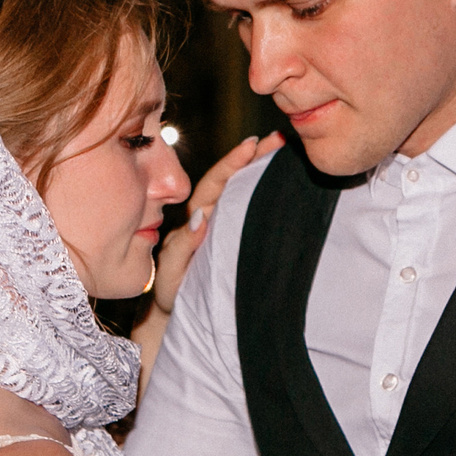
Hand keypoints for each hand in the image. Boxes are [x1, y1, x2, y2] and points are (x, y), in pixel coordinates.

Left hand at [151, 133, 282, 317]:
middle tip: (279, 138)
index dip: (232, 164)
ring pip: (244, 193)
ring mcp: (226, 228)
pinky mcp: (239, 241)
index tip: (252, 144)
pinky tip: (285, 181)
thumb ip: (181, 248)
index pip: (214, 185)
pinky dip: (267, 194)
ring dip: (263, 170)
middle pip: (233, 181)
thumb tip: (201, 218)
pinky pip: (253, 212)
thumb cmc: (173, 295)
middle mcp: (211, 219)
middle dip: (255, 157)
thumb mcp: (171, 275)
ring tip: (285, 150)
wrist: (179, 317)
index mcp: (195, 222)